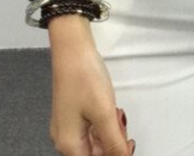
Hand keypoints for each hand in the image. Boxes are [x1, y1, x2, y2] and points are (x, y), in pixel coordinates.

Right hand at [49, 33, 134, 155]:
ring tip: (118, 115)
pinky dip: (105, 123)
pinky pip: (91, 129)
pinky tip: (112, 111)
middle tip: (123, 126)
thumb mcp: (104, 114)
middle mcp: (65, 139)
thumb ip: (115, 142)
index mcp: (69, 145)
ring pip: (95, 142)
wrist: (72, 48)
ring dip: (111, 133)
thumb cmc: (84, 78)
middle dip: (114, 144)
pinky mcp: (73, 113)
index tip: (127, 143)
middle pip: (95, 154)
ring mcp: (68, 126)